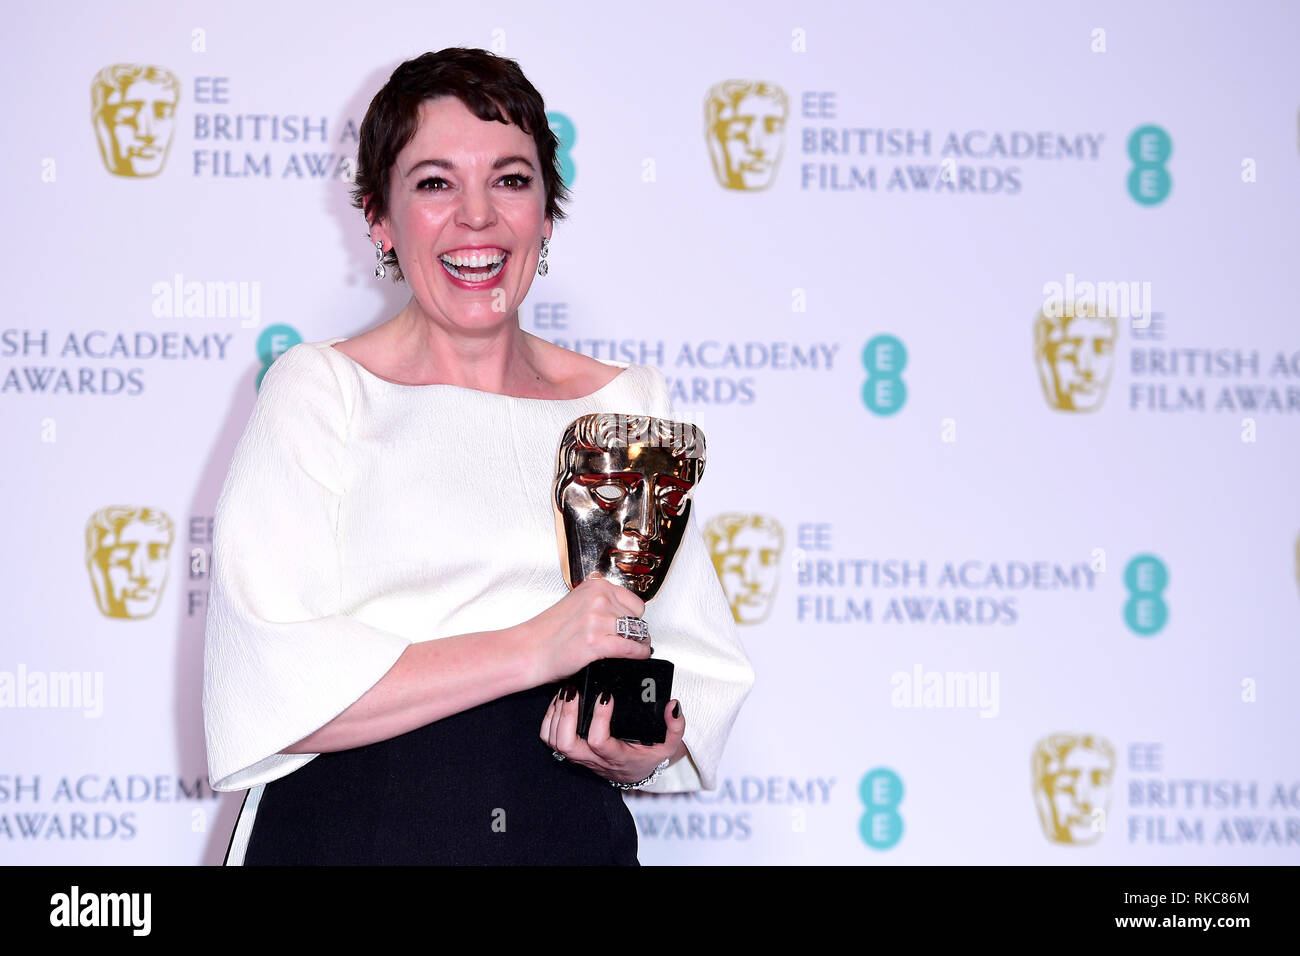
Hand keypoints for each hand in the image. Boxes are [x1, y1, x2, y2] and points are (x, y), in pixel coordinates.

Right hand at [521, 572, 650, 685]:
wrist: (528, 651)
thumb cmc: (547, 632)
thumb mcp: (577, 603)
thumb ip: (599, 603)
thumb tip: (624, 615)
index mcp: (595, 586)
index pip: (634, 601)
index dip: (633, 616)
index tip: (630, 624)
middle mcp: (598, 599)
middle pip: (637, 617)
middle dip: (634, 630)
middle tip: (627, 639)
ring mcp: (597, 619)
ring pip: (636, 632)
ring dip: (639, 643)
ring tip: (634, 648)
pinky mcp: (596, 642)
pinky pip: (630, 647)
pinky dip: (638, 653)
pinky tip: (638, 656)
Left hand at [540, 687, 684, 784]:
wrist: (634, 771)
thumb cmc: (648, 755)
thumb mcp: (668, 745)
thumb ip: (675, 727)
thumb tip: (672, 706)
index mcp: (616, 756)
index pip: (599, 741)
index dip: (599, 718)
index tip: (606, 695)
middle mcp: (593, 759)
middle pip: (567, 743)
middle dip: (567, 715)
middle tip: (574, 690)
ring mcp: (580, 756)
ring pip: (555, 742)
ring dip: (556, 715)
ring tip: (567, 691)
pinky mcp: (571, 751)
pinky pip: (550, 739)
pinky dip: (550, 719)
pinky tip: (560, 700)